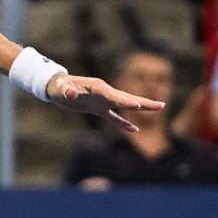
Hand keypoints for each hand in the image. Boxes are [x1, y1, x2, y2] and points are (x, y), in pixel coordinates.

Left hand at [47, 74, 164, 132]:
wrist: (55, 87)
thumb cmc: (57, 87)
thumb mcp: (59, 89)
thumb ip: (66, 91)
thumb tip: (70, 94)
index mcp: (97, 87)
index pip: (113, 95)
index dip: (124, 100)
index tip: (136, 105)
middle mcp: (104, 93)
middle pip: (127, 98)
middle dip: (144, 102)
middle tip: (161, 105)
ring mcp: (103, 101)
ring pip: (125, 105)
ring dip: (141, 108)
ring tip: (159, 108)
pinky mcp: (99, 109)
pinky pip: (114, 117)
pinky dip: (123, 123)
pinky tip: (134, 130)